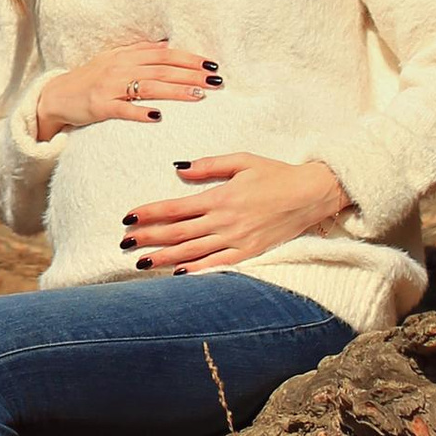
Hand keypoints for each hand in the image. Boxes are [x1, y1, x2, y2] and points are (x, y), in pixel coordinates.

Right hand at [33, 38, 219, 142]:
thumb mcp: (114, 60)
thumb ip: (139, 53)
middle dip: (191, 74)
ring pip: (149, 86)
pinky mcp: (100, 106)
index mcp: (126, 55)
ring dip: (176, 91)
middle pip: (162, 69)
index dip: (189, 58)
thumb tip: (166, 47)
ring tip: (199, 96)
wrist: (57, 95)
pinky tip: (158, 117)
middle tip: (216, 81)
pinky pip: (123, 109)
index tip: (212, 64)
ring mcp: (110, 87)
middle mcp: (120, 67)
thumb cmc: (90, 79)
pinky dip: (141, 112)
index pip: (164, 55)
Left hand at [124, 154, 347, 275]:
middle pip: (178, 232)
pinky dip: (197, 270)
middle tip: (124, 242)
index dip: (150, 213)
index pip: (176, 208)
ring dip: (165, 258)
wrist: (311, 195)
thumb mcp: (242, 160)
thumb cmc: (276, 174)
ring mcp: (238, 240)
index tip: (128, 217)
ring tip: (141, 263)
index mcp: (221, 197)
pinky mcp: (250, 253)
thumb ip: (209, 165)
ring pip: (193, 252)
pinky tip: (178, 274)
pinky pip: (218, 264)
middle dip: (149, 238)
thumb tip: (179, 168)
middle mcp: (226, 222)